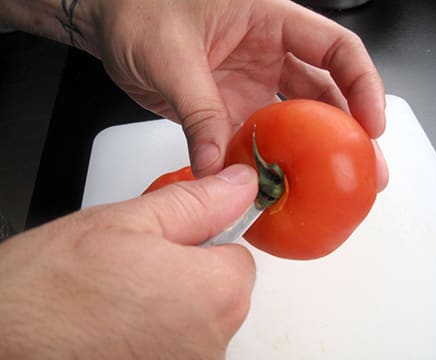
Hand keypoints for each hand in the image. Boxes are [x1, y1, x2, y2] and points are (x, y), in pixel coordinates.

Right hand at [0, 165, 257, 358]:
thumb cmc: (48, 290)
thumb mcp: (127, 222)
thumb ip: (197, 203)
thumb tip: (240, 185)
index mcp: (214, 294)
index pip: (238, 257)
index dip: (202, 246)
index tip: (170, 247)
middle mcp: (213, 345)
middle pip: (220, 294)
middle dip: (186, 278)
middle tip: (133, 273)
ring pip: (195, 324)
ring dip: (167, 311)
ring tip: (116, 305)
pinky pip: (176, 350)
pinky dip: (152, 340)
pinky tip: (113, 332)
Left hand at [89, 0, 387, 188]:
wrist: (110, 24)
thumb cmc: (137, 10)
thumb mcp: (171, 54)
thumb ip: (199, 111)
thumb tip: (217, 166)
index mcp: (269, 21)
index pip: (335, 49)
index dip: (362, 84)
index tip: (372, 123)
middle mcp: (268, 54)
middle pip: (326, 93)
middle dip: (349, 131)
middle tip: (366, 168)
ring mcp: (251, 85)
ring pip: (295, 122)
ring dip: (313, 153)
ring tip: (334, 185)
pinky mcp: (230, 109)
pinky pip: (257, 139)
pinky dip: (267, 163)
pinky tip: (277, 185)